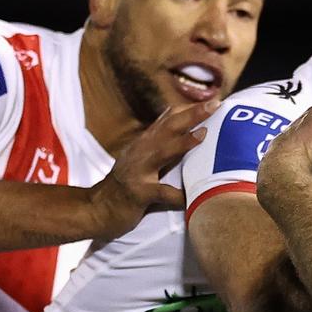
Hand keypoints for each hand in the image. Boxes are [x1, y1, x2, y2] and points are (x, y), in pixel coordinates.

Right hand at [86, 100, 217, 238]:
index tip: (213, 101)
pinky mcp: (137, 194)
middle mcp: (140, 152)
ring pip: (162, 153)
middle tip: (214, 105)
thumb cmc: (126, 183)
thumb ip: (157, 136)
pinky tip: (191, 197)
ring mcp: (138, 172)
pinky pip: (160, 193)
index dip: (190, 110)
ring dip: (183, 143)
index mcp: (144, 143)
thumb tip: (173, 110)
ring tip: (203, 134)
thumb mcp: (139, 154)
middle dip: (191, 115)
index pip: (169, 120)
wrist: (97, 209)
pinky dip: (177, 195)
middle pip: (167, 129)